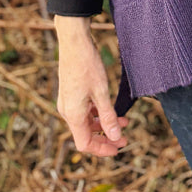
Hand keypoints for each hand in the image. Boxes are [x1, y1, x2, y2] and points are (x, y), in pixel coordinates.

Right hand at [54, 16, 128, 156]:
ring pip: (86, 122)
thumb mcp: (101, 92)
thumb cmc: (87, 65)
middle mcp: (67, 112)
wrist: (74, 42)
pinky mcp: (70, 94)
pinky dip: (98, 113)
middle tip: (124, 138)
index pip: (85, 144)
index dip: (101, 149)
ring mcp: (67, 102)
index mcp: (73, 115)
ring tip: (123, 122)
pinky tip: (111, 109)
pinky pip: (83, 111)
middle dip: (106, 137)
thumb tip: (115, 137)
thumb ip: (108, 116)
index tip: (118, 148)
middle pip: (85, 135)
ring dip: (103, 124)